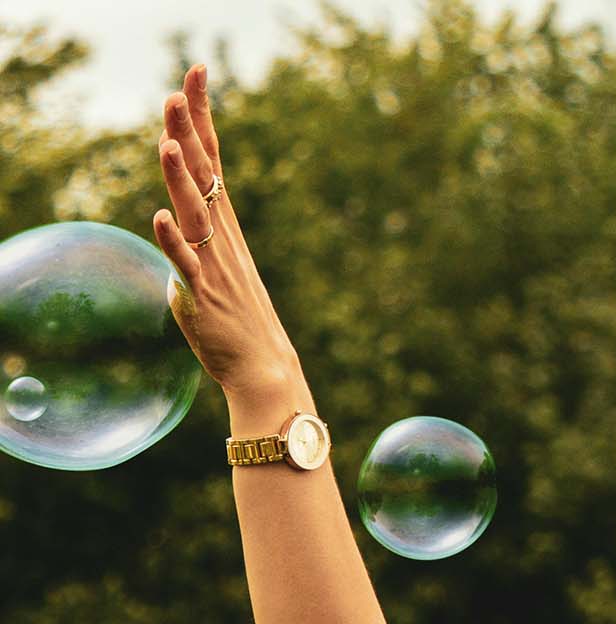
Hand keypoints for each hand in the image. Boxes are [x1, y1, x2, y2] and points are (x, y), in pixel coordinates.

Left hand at [151, 65, 302, 396]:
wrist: (264, 368)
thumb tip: (173, 230)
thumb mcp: (213, 270)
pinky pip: (186, 264)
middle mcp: (221, 238)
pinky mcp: (202, 296)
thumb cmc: (238, 322)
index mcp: (224, 226)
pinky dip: (174, 241)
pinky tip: (161, 217)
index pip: (212, 159)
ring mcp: (213, 265)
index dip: (201, 116)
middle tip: (178, 91)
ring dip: (181, 179)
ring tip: (169, 143)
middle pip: (204, 175)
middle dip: (190, 132)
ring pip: (195, 213)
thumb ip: (190, 244)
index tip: (195, 73)